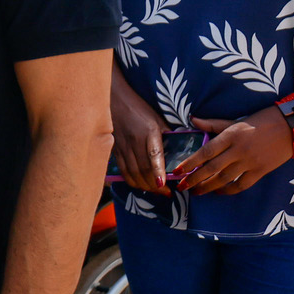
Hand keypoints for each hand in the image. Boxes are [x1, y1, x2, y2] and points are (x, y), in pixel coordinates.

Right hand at [110, 71, 169, 194]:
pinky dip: (133, 182)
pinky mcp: (115, 151)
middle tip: (167, 192)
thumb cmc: (139, 108)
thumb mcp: (157, 118)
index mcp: (148, 131)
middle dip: (155, 185)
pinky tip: (142, 185)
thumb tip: (180, 150)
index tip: (163, 183)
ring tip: (157, 191)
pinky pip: (124, 172)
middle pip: (143, 170)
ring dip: (145, 186)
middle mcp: (134, 141)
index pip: (153, 154)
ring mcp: (122, 147)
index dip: (157, 170)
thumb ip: (167, 135)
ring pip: (133, 174)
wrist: (112, 100)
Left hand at [173, 109, 293, 196]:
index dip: (190, 163)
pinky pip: (241, 185)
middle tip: (182, 187)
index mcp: (231, 135)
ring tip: (196, 191)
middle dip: (194, 179)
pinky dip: (228, 190)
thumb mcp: (235, 120)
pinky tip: (219, 191)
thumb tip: (193, 121)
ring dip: (208, 187)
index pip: (205, 151)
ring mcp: (250, 162)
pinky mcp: (261, 171)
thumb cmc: (261, 120)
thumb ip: (213, 124)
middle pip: (212, 168)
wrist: (291, 127)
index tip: (177, 171)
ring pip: (224, 179)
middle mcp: (239, 149)